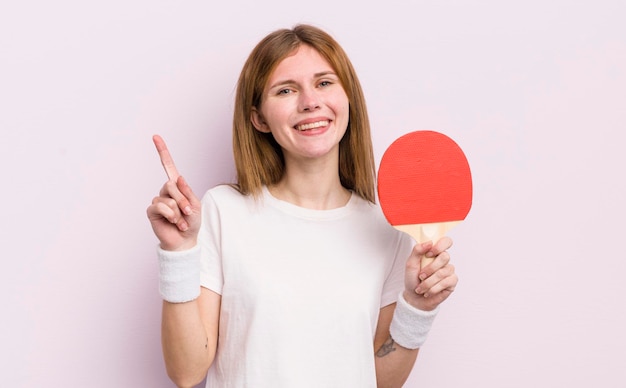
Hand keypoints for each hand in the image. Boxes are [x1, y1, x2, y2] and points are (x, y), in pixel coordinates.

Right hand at [146, 135, 200, 250]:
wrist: (185, 240)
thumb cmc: (192, 222)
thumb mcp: (195, 205)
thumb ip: (187, 192)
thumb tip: (177, 178)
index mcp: (177, 187)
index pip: (168, 166)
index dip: (162, 151)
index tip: (155, 136)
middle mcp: (165, 191)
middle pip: (171, 184)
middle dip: (183, 200)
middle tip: (188, 213)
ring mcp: (158, 201)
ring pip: (168, 198)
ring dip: (179, 211)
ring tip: (181, 220)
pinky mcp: (152, 211)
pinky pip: (161, 207)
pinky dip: (171, 215)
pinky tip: (174, 223)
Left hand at [403, 237, 457, 310]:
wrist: (414, 298)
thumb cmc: (413, 279)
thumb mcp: (410, 264)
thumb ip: (417, 251)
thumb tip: (429, 242)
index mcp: (434, 253)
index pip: (446, 241)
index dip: (440, 245)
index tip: (429, 253)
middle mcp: (443, 260)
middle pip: (445, 257)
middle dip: (430, 269)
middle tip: (421, 276)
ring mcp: (449, 271)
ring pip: (443, 272)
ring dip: (428, 282)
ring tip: (421, 287)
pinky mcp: (452, 282)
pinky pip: (446, 282)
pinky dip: (434, 288)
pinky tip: (428, 292)